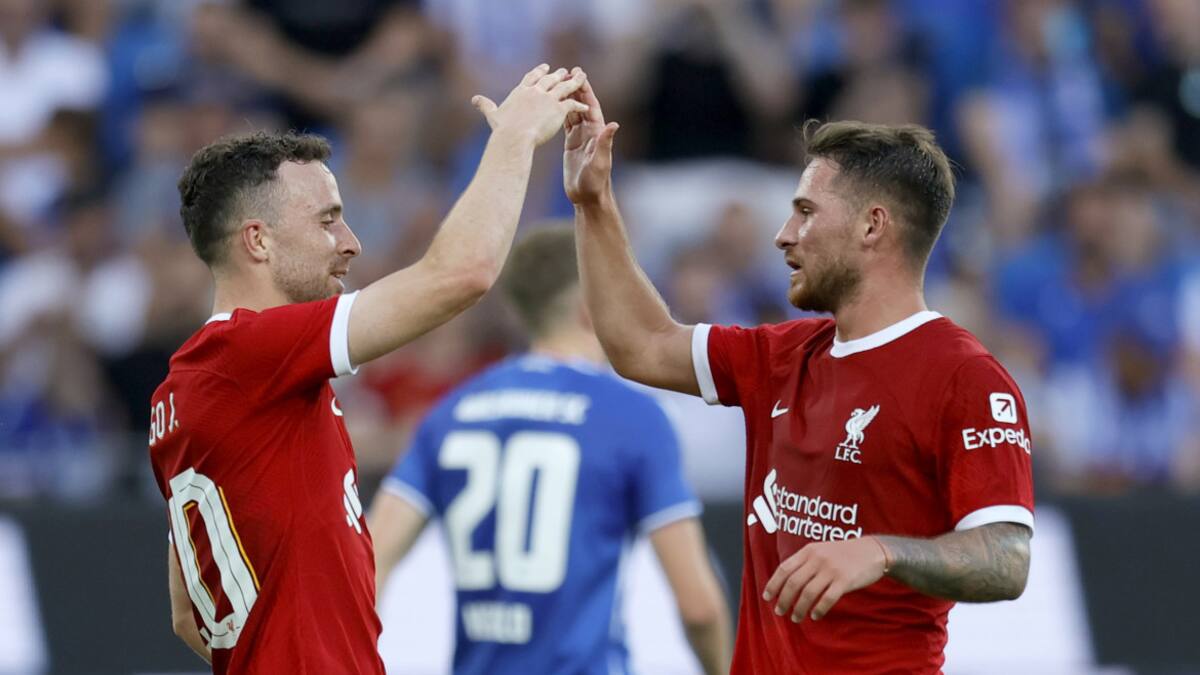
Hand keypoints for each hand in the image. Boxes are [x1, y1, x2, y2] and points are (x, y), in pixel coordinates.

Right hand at [472, 64, 589, 146]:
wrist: (514, 137)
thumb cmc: (502, 130)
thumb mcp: (493, 115)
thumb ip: (485, 106)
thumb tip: (474, 99)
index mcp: (521, 92)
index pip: (531, 78)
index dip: (538, 72)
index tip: (544, 67)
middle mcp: (535, 92)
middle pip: (549, 79)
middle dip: (558, 75)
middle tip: (564, 71)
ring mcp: (548, 99)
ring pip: (564, 87)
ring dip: (574, 82)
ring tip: (581, 77)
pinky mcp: (558, 109)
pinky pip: (571, 104)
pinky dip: (579, 104)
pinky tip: (585, 105)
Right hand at [563, 71, 619, 205]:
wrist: (587, 196)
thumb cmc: (596, 181)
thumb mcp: (600, 161)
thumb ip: (605, 143)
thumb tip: (614, 125)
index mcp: (597, 133)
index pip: (591, 106)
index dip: (586, 91)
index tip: (580, 75)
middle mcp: (590, 132)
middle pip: (581, 105)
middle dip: (575, 89)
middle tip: (567, 72)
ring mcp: (580, 137)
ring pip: (572, 112)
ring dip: (566, 98)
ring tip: (558, 83)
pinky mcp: (571, 144)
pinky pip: (566, 124)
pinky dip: (560, 113)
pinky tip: (553, 104)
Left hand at [762, 536, 888, 622]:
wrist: (873, 551)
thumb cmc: (844, 553)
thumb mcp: (821, 549)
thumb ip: (805, 561)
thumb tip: (786, 580)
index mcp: (809, 551)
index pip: (784, 568)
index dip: (773, 584)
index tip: (767, 597)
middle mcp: (817, 559)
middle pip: (793, 583)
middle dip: (783, 600)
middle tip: (780, 612)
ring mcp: (831, 570)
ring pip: (808, 594)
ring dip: (799, 609)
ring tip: (796, 618)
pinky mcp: (845, 581)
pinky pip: (827, 599)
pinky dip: (818, 609)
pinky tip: (815, 616)